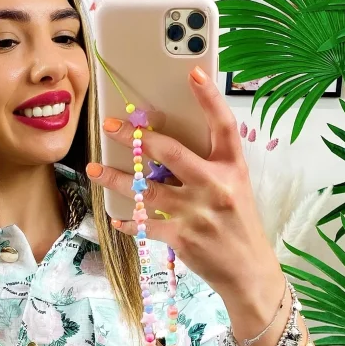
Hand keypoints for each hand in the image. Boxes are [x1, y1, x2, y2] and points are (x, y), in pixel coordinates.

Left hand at [86, 66, 284, 329]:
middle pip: (170, 152)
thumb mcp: (236, 188)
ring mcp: (197, 212)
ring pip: (146, 189)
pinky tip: (117, 217)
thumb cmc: (239, 226)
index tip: (194, 73)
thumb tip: (165, 149)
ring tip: (95, 169)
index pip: (223, 125)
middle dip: (136, 137)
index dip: (209, 97)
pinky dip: (129, 221)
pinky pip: (146, 224)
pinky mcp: (182, 237)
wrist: (250, 272)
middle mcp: (215, 185)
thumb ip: (208, 167)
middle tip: (112, 125)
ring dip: (116, 179)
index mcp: (232, 168)